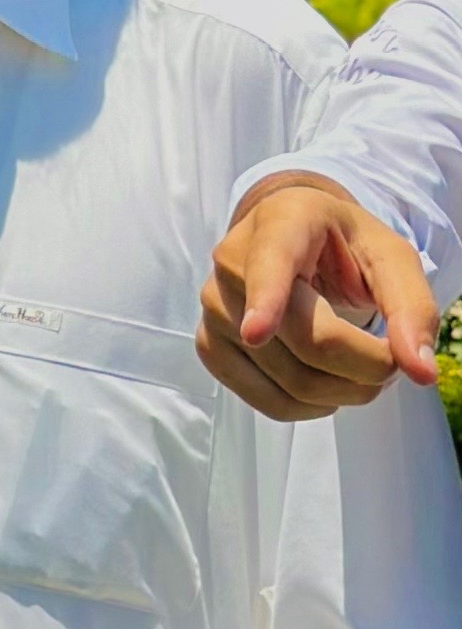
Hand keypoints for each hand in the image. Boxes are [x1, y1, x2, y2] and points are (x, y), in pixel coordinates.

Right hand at [198, 176, 437, 420]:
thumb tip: (420, 369)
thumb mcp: (389, 258)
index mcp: (281, 222)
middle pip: (304, 341)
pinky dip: (313, 407)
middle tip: (394, 362)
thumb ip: (411, 307)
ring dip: (346, 391)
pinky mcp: (208, 346)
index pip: (271, 265)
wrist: (295, 242)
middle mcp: (232, 261)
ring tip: (363, 365)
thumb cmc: (344, 247)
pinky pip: (269, 403)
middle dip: (366, 367)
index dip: (265, 299)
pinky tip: (328, 380)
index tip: (257, 332)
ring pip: (291, 382)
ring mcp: (213, 307)